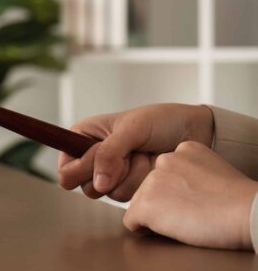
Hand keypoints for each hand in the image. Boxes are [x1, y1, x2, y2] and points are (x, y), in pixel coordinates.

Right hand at [57, 104, 212, 200]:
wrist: (196, 133)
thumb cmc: (162, 121)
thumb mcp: (132, 128)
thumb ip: (110, 153)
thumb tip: (98, 183)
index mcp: (85, 136)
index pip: (65, 165)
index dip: (81, 168)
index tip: (100, 158)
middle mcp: (95, 157)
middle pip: (84, 184)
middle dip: (111, 171)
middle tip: (129, 154)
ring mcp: (114, 174)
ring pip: (108, 193)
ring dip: (131, 176)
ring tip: (145, 157)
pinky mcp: (131, 187)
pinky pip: (128, 198)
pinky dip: (143, 183)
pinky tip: (152, 167)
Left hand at [124, 141, 257, 249]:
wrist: (246, 212)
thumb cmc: (239, 201)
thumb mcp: (215, 171)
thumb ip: (192, 173)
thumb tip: (180, 189)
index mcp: (183, 150)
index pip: (165, 172)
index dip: (176, 191)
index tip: (196, 199)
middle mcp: (163, 160)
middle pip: (149, 187)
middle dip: (163, 202)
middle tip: (191, 212)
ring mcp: (151, 181)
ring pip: (141, 203)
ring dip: (157, 215)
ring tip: (186, 220)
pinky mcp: (145, 204)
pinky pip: (132, 221)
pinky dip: (145, 229)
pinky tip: (171, 229)